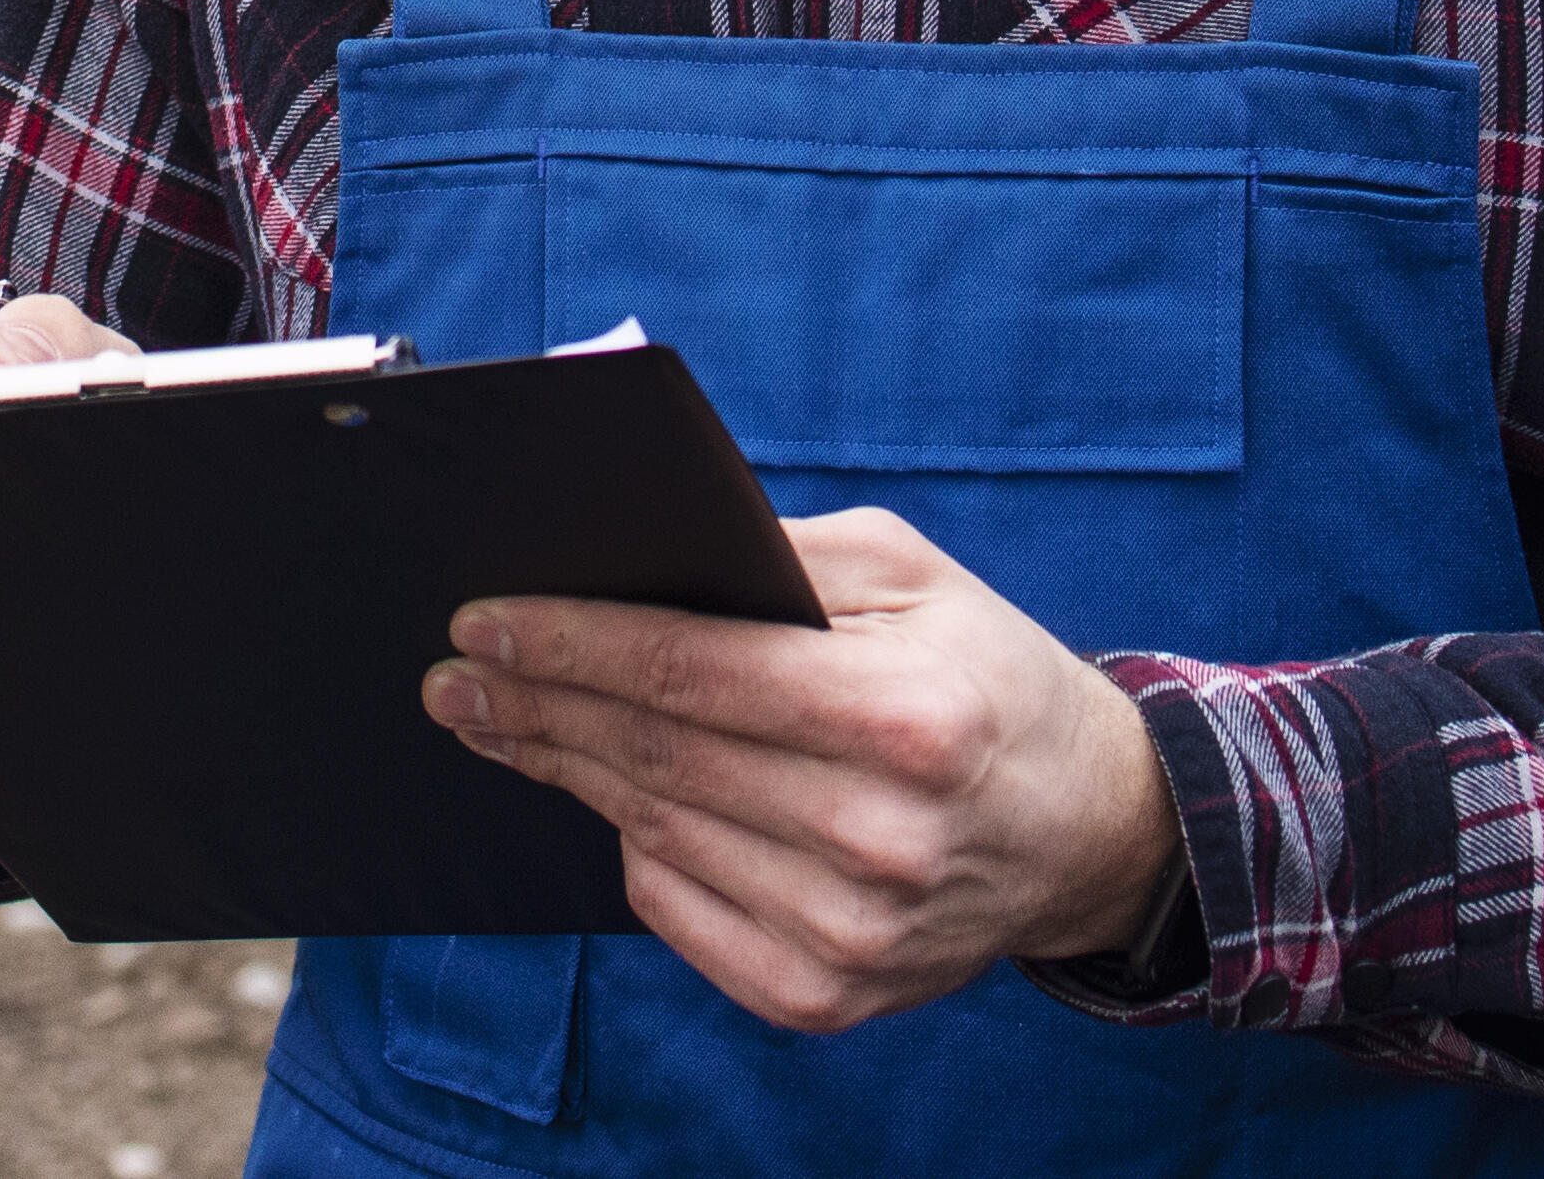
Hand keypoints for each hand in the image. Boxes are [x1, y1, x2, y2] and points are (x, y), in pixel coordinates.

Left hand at [422, 507, 1180, 1033]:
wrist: (1088, 831)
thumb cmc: (987, 678)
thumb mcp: (913, 576)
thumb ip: (782, 554)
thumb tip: (639, 550)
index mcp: (910, 717)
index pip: (694, 672)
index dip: (574, 644)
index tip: (484, 621)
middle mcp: (881, 836)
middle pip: (658, 756)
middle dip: (538, 707)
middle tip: (455, 676)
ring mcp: (853, 932)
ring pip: (656, 833)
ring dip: (563, 772)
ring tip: (499, 723)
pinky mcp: (827, 995)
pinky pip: (678, 912)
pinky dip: (631, 848)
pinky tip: (602, 796)